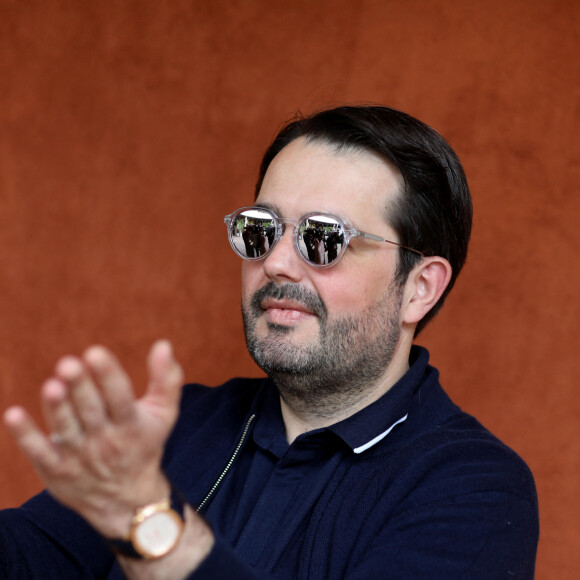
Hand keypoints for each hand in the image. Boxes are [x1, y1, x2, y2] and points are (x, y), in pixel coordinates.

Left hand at [3, 340, 183, 538]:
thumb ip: (166, 379)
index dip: (108, 376)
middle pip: (91, 411)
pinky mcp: (57, 470)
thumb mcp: (164, 414)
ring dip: (57, 408)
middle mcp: (106, 441)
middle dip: (80, 387)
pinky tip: (12, 414)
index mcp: (132, 425)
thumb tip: (163, 344)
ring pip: (67, 429)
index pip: (121, 398)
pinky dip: (25, 435)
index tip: (95, 353)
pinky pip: (39, 452)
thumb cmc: (144, 443)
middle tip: (68, 363)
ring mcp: (80, 457)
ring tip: (51, 385)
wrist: (126, 500)